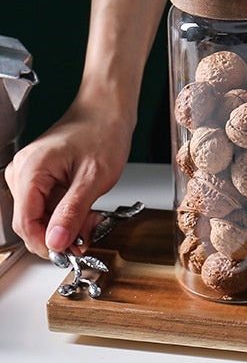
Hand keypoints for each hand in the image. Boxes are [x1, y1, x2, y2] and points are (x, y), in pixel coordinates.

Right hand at [5, 97, 133, 257]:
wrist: (107, 111)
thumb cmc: (103, 132)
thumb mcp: (94, 177)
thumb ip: (73, 211)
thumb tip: (56, 241)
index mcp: (30, 170)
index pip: (25, 222)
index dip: (46, 242)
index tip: (69, 252)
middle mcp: (22, 172)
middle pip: (31, 222)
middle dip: (60, 234)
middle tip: (89, 236)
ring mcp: (29, 175)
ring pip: (40, 217)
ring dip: (66, 225)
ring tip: (93, 219)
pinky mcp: (39, 178)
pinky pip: (47, 206)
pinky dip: (67, 214)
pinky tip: (86, 211)